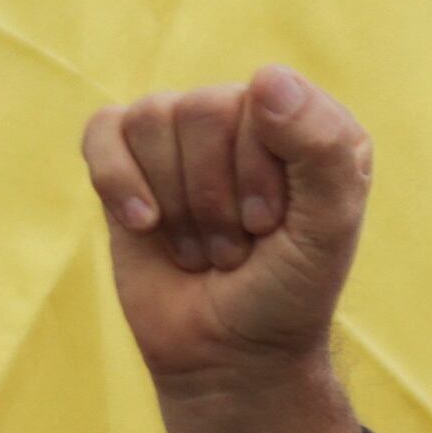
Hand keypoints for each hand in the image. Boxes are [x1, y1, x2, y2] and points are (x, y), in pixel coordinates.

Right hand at [80, 68, 373, 432]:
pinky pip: (104, 130)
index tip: (271, 228)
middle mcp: (252, 117)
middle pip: (202, 108)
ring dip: (176, 203)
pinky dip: (117, 180)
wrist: (228, 354)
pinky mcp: (128, 161)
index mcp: (313, 123)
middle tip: (235, 246)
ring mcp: (187, 137)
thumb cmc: (288, 292)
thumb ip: (321, 152)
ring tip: (203, 245)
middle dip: (213, 195)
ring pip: (154, 119)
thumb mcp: (327, 230)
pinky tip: (146, 223)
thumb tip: (266, 77)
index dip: (258, 172)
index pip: (266, 100)